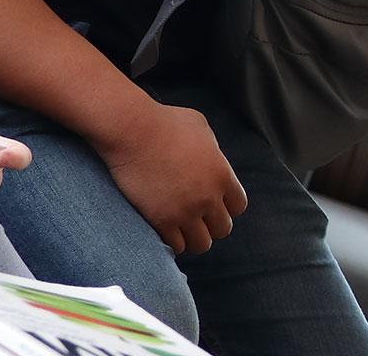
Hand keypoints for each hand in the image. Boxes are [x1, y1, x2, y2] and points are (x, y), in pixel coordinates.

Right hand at [97, 100, 245, 255]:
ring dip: (192, 236)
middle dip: (208, 223)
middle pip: (222, 228)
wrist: (130, 128)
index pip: (237, 206)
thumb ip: (212, 148)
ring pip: (201, 244)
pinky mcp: (161, 219)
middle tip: (192, 215)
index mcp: (222, 174)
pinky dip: (171, 241)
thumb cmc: (161, 121)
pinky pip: (176, 245)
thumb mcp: (199, 126)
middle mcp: (209, 197)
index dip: (224, 206)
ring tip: (178, 227)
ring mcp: (185, 211)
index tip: (209, 201)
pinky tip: (162, 229)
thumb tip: (212, 159)